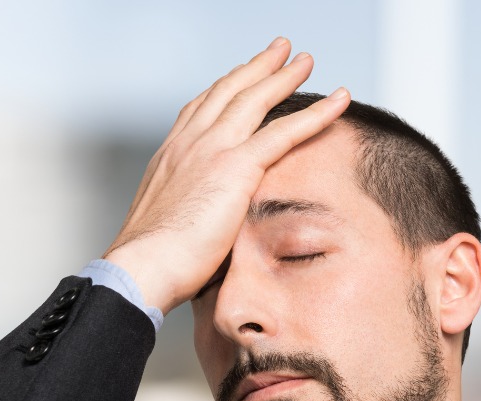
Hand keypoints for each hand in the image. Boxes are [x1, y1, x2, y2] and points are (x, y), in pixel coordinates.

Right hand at [102, 38, 349, 314]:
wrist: (142, 268)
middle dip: (256, 68)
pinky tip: (338, 102)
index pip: (200, 111)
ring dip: (284, 75)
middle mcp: (189, 143)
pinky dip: (316, 114)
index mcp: (171, 157)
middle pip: (228, 92)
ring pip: (255, 99)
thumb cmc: (151, 264)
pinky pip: (285, 132)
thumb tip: (203, 230)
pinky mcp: (236, 167)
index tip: (239, 78)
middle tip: (279, 52)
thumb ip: (190, 216)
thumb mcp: (168, 228)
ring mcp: (211, 150)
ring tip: (305, 62)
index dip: (223, 90)